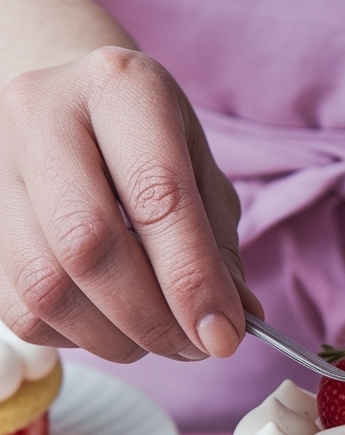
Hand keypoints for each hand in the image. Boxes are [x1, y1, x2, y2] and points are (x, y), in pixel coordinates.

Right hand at [0, 46, 259, 361]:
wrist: (67, 103)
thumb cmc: (145, 142)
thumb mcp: (199, 170)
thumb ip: (217, 246)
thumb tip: (234, 324)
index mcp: (120, 87)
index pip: (158, 197)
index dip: (193, 281)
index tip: (224, 337)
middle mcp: (43, 116)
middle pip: (89, 246)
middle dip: (151, 318)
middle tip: (194, 346)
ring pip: (46, 287)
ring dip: (114, 337)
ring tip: (157, 337)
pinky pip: (21, 309)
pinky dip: (75, 336)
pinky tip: (107, 322)